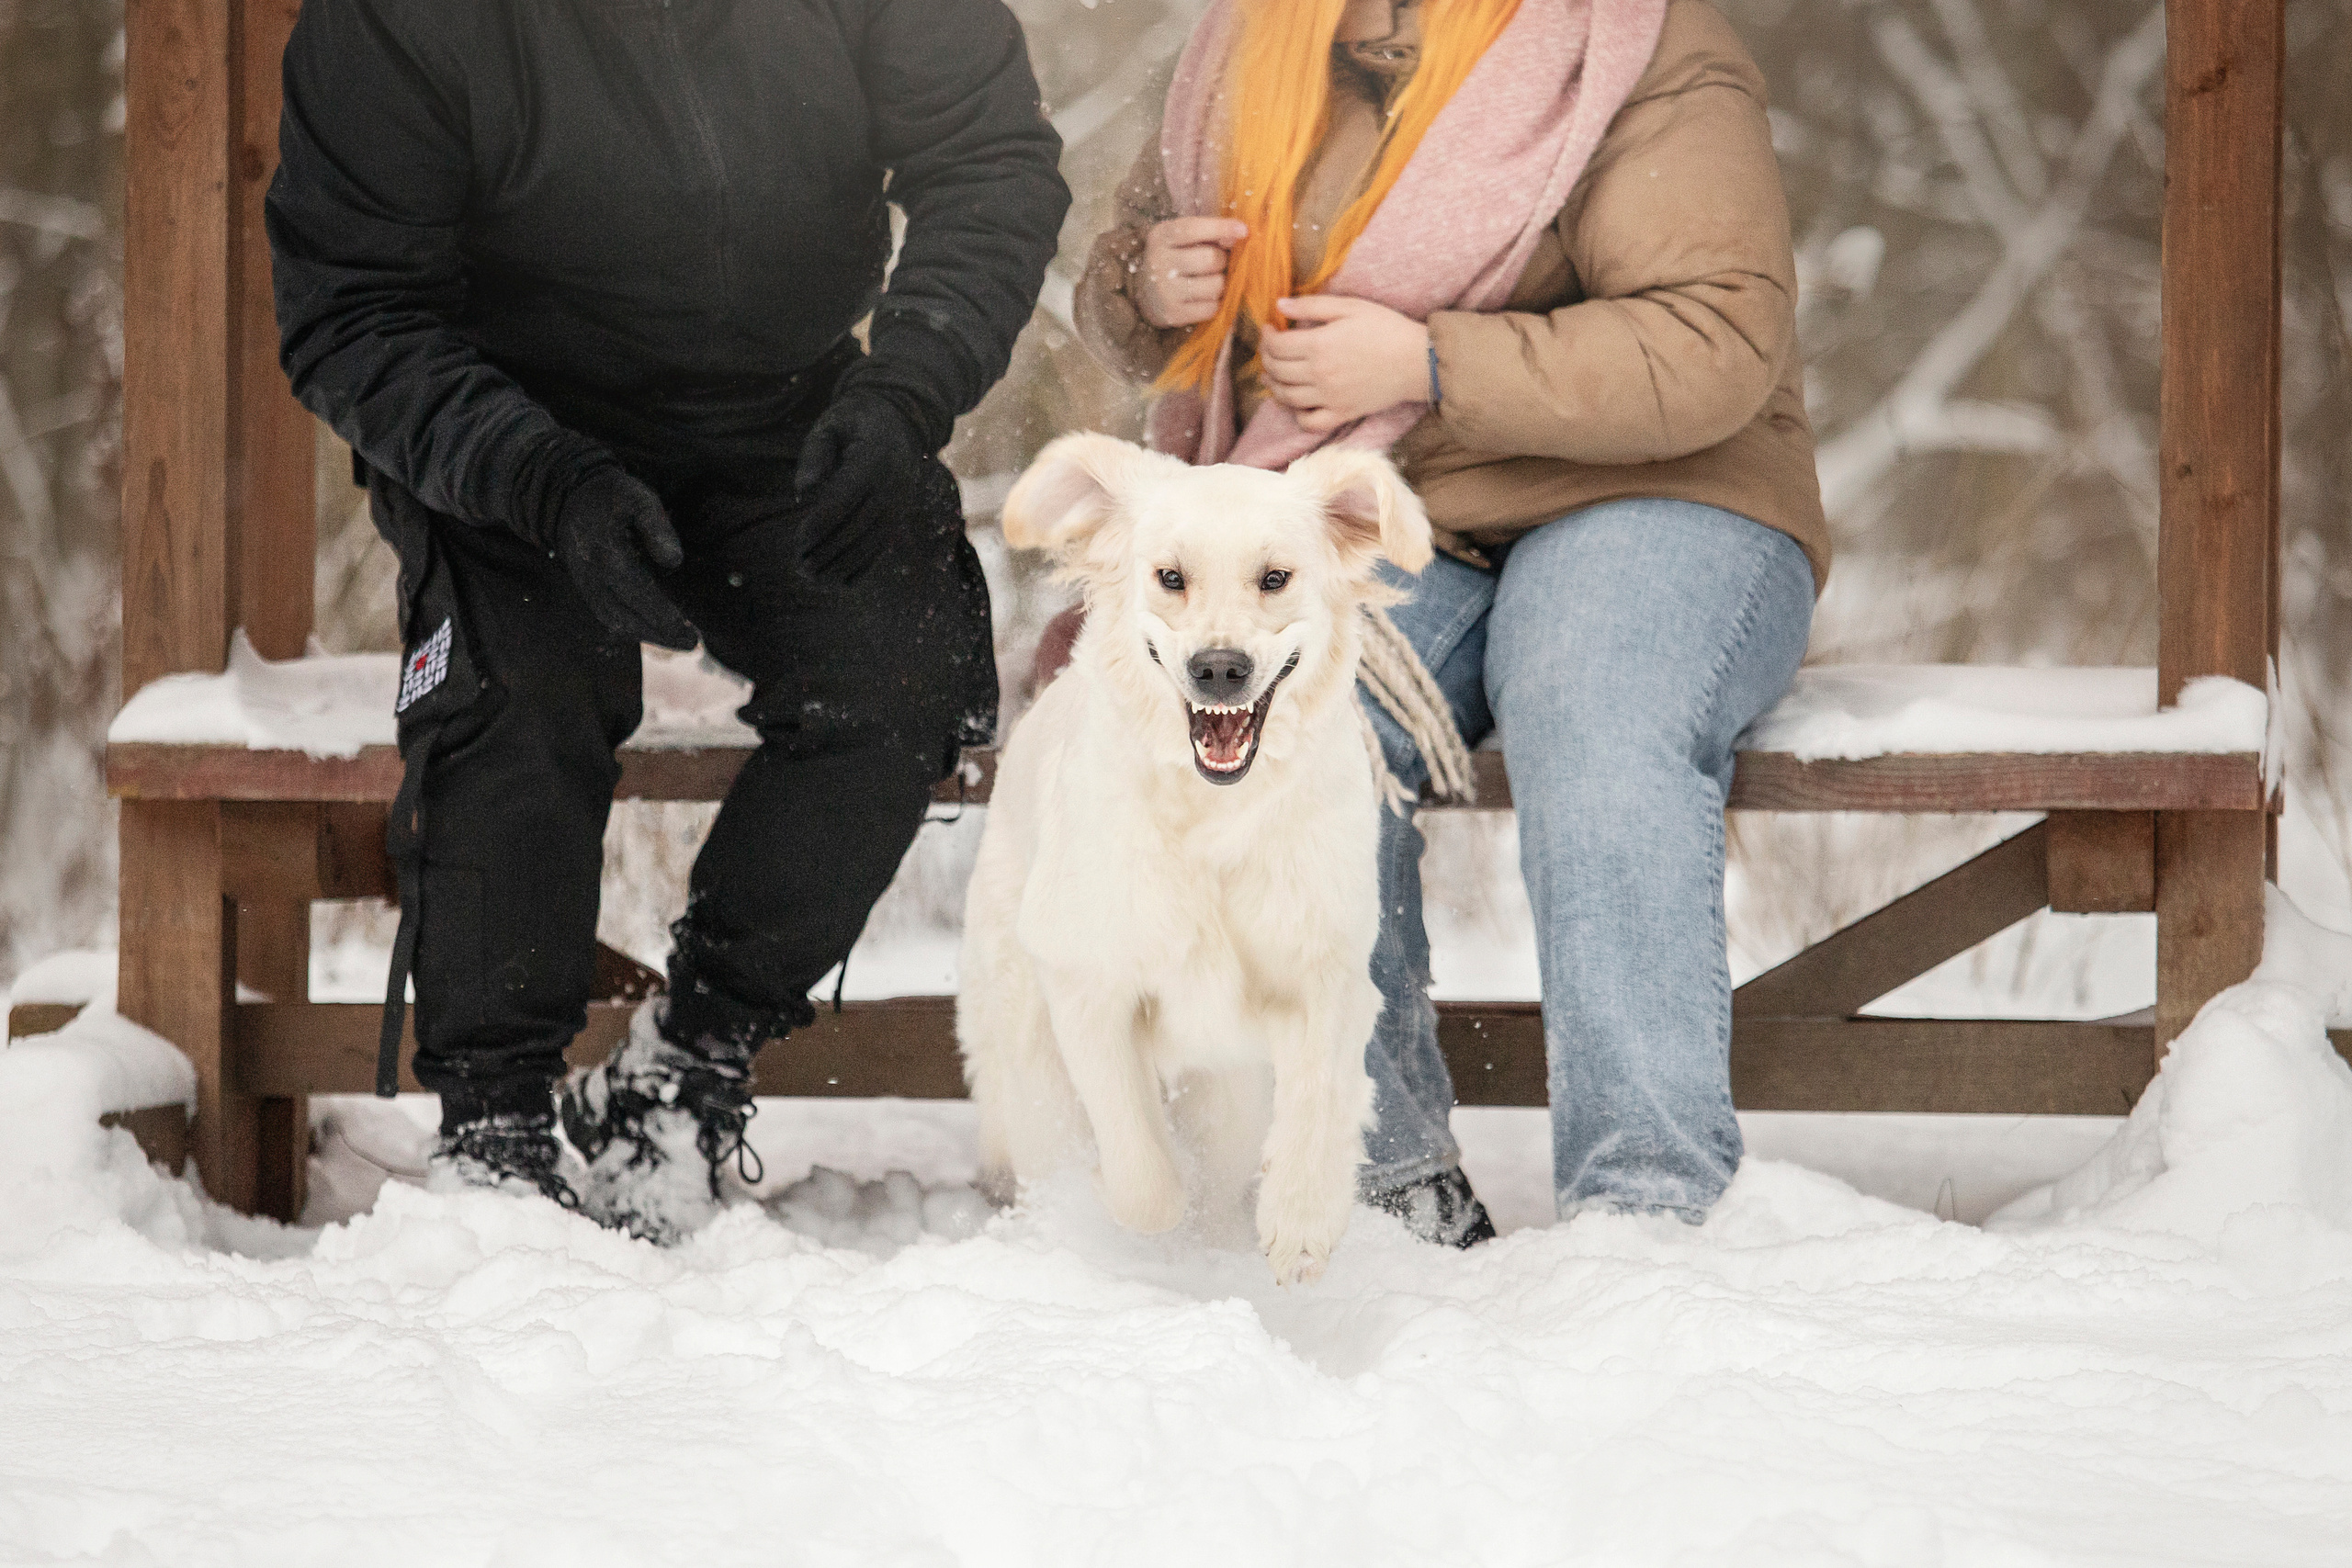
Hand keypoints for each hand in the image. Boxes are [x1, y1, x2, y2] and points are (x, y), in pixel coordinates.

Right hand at [553, 469, 697, 649]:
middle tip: (692, 643)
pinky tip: (657, 631)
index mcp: (605, 551)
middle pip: (624, 616)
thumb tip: (674, 561)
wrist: (569, 496)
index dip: (663, 615)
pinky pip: (607, 616)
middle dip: (660, 634)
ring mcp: (585, 584)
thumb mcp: (638, 497)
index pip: (637, 592)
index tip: (690, 630)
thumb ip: (658, 526)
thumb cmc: (612, 496)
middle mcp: (591, 574)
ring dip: (647, 636)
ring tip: (679, 641)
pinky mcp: (585, 588)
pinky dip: (632, 628)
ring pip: (613, 621)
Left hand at [793, 391, 926, 585]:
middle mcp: (892, 486)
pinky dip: (861, 569)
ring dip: (841, 566)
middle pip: (858, 527)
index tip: (799, 539)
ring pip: (871, 544)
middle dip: (827, 551)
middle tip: (799, 567)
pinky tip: (837, 583)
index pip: (846, 498)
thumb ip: (814, 455)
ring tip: (812, 579)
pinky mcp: (899, 518)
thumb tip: (803, 493)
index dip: (822, 523)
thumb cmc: (854, 423)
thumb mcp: (831, 425)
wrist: (899, 423)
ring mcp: (899, 505)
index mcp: (875, 459)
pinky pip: (881, 549)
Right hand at [1134, 217, 1247, 329]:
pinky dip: (1213, 303)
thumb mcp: (1184, 239)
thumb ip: (1209, 233)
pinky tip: (1203, 299)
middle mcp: (1159, 261)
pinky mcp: (1172, 314)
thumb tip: (1240, 233)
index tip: (1244, 230)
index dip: (1221, 227)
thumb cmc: (1176, 259)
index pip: (1193, 228)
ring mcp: (1164, 290)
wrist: (1146, 295)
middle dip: (1222, 261)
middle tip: (1215, 264)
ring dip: (1220, 284)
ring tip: (1209, 282)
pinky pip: (1211, 308)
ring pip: (1215, 285)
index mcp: (1161, 236)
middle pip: (1211, 259)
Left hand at [1259, 294, 1431, 433]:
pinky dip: (1297, 415)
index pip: (1276, 346)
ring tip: (1275, 375)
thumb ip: (1312, 306)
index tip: (1270, 328)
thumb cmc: (1386, 328)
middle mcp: (1319, 374)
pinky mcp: (1342, 413)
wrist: (1417, 361)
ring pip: (1286, 398)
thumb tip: (1279, 305)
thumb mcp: (1350, 307)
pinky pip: (1308, 423)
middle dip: (1266, 358)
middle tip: (1271, 349)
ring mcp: (1329, 398)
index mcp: (1319, 345)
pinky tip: (1298, 402)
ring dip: (1274, 386)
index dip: (1266, 336)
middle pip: (1276, 371)